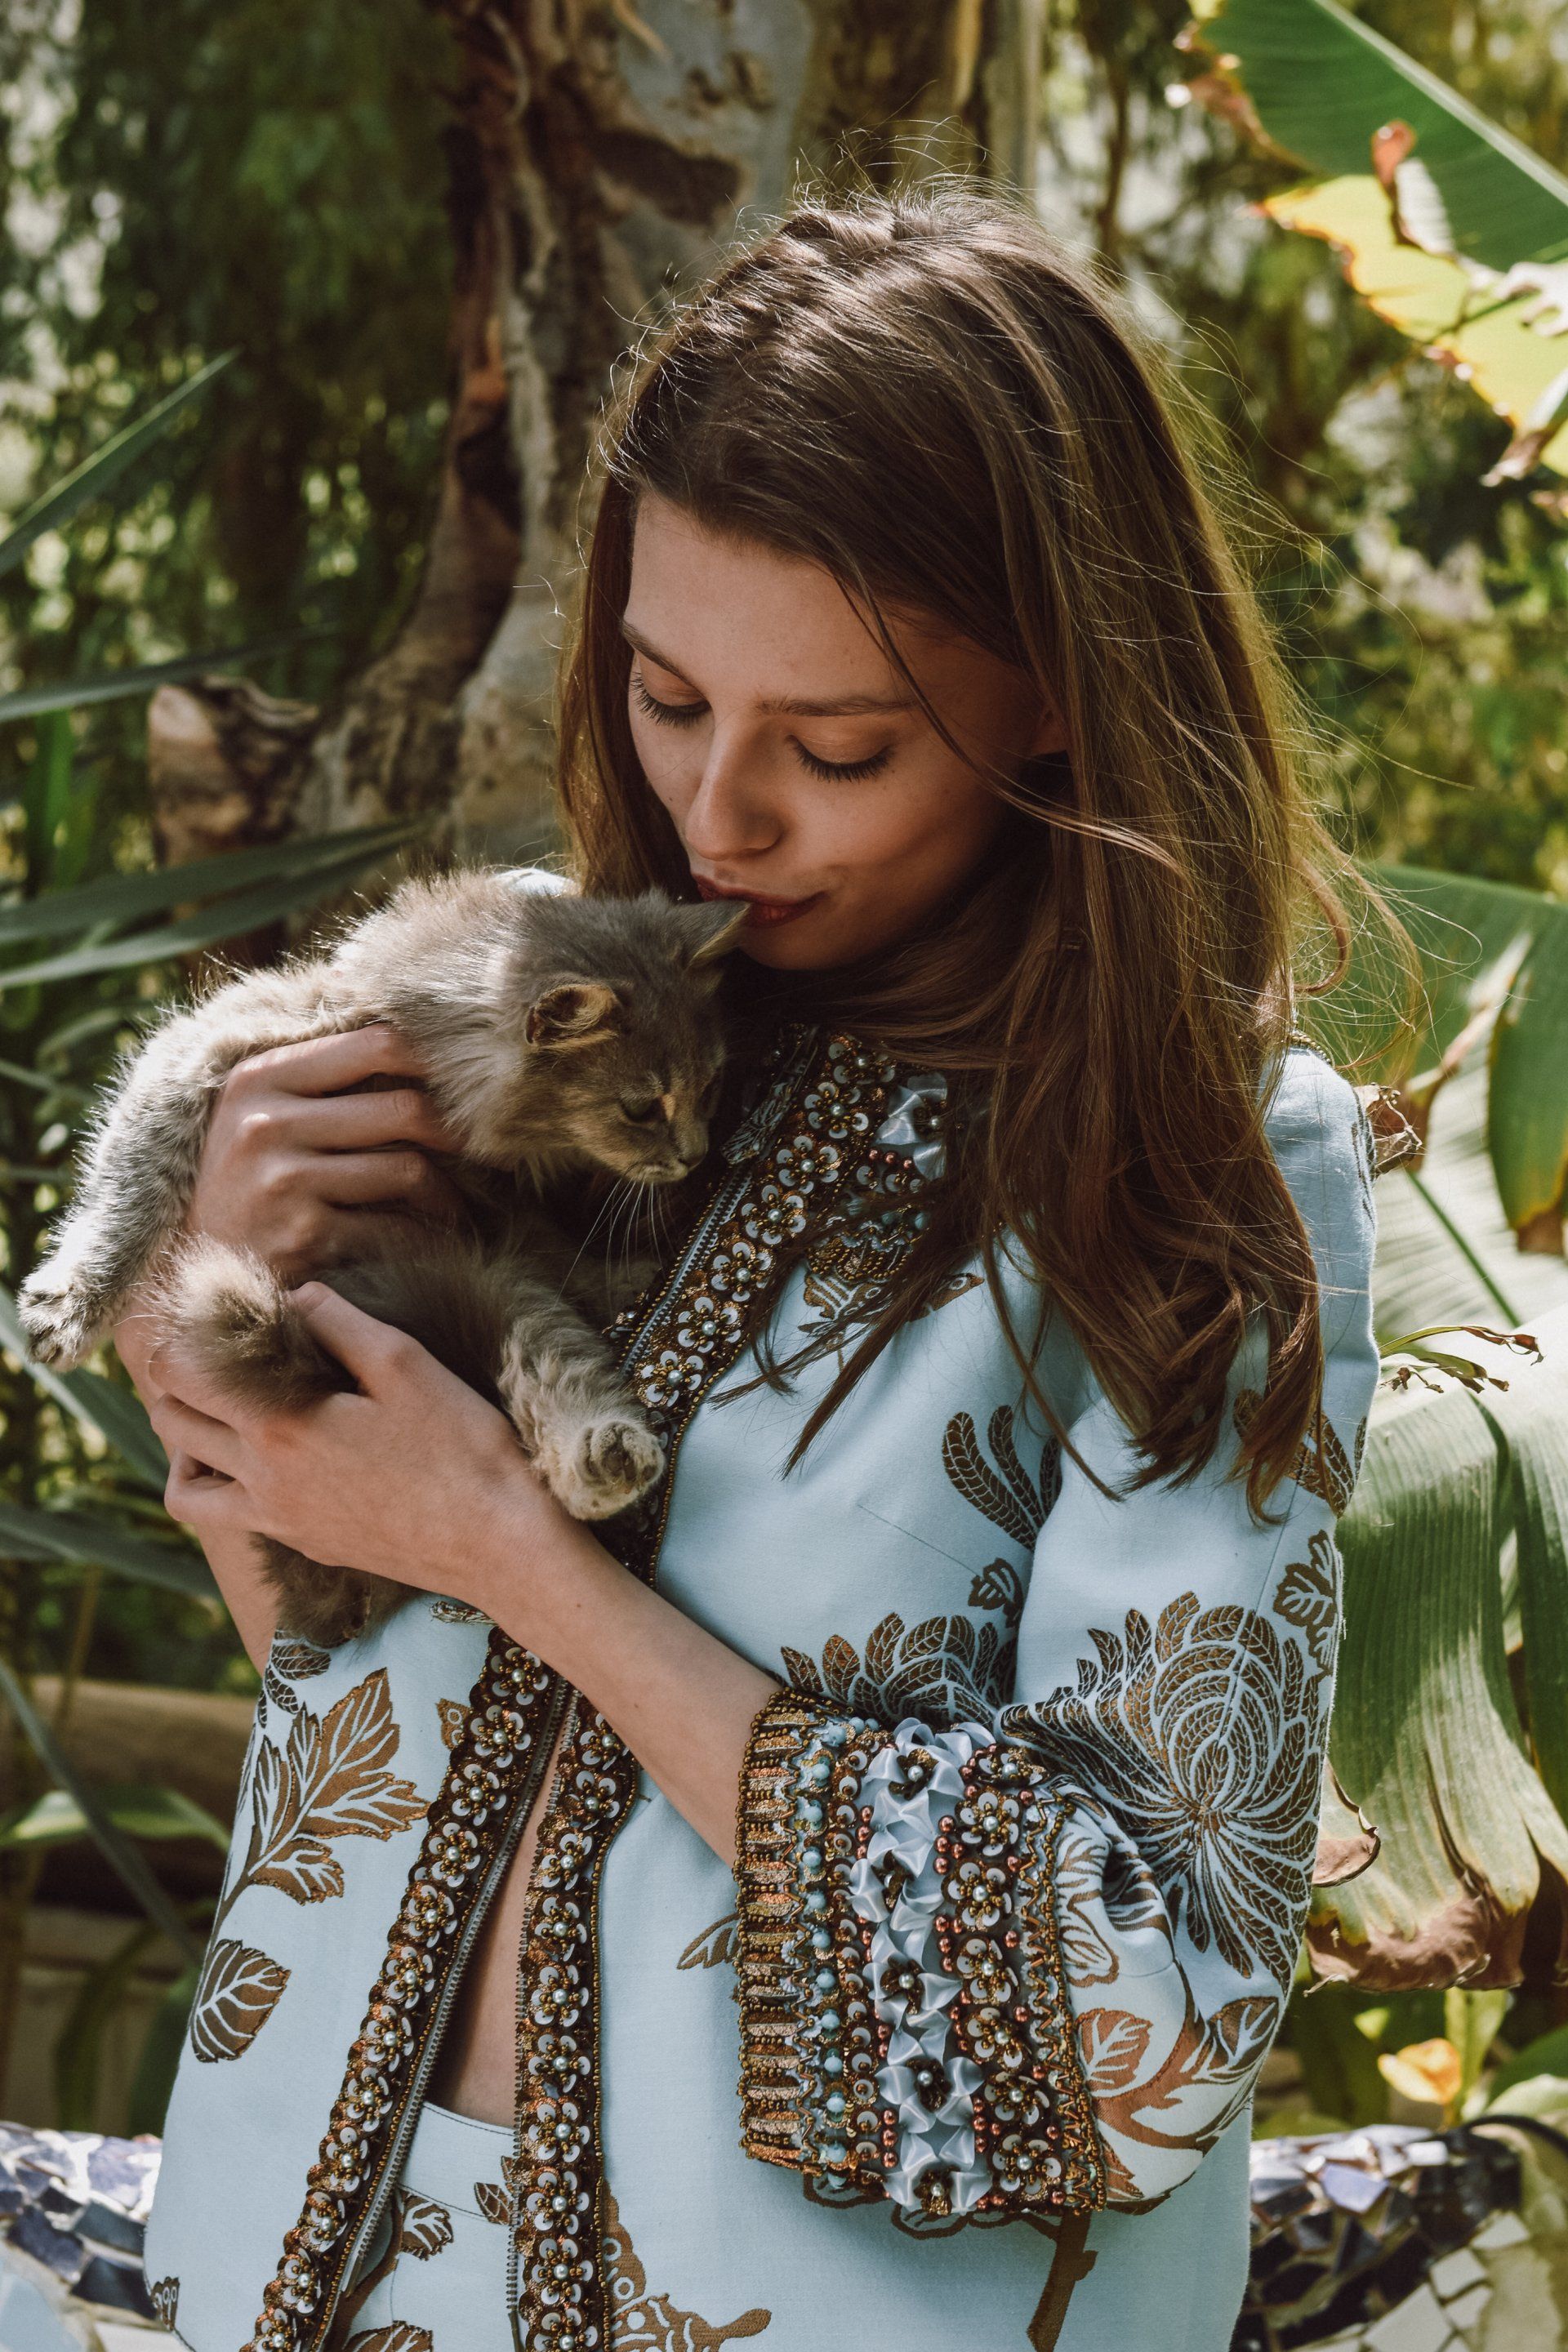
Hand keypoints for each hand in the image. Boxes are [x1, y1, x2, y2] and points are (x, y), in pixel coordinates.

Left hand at [144, 1284, 582, 1605]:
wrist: (498, 1544)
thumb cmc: (461, 1448)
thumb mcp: (404, 1363)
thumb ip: (338, 1321)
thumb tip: (295, 1296)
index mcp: (280, 1427)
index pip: (183, 1374)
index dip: (187, 1334)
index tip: (220, 1313)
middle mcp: (262, 1481)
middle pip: (171, 1424)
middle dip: (178, 1381)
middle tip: (219, 1353)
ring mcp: (279, 1521)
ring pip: (183, 1489)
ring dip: (186, 1445)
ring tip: (223, 1413)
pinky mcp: (304, 1545)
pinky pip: (229, 1519)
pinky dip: (223, 1488)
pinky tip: (264, 1462)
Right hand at [184, 1024, 465, 1282]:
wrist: (189, 1272)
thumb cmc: (240, 1183)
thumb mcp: (256, 1113)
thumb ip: (316, 1071)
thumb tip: (390, 1015)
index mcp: (261, 1077)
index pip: (376, 1043)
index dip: (437, 1059)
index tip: (470, 1082)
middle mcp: (267, 1121)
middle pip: (405, 1108)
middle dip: (457, 1135)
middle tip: (487, 1153)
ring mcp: (283, 1179)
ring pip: (407, 1170)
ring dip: (446, 1195)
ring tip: (456, 1206)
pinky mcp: (301, 1235)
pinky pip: (395, 1229)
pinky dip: (424, 1239)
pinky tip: (432, 1243)